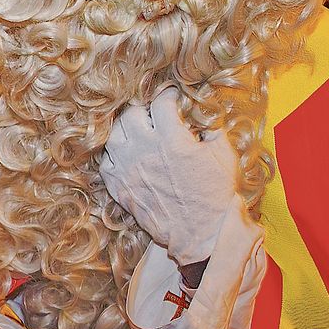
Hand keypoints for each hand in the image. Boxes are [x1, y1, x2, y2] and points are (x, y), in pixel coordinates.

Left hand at [97, 89, 240, 264]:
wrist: (201, 233)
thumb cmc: (215, 195)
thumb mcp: (223, 154)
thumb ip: (211, 128)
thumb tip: (203, 117)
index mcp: (170, 139)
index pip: (161, 102)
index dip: (168, 96)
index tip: (172, 99)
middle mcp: (144, 151)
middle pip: (130, 114)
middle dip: (144, 110)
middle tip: (154, 115)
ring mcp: (127, 170)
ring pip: (114, 136)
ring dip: (126, 130)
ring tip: (139, 133)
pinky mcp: (119, 188)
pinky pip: (106, 163)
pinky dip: (115, 156)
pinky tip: (128, 156)